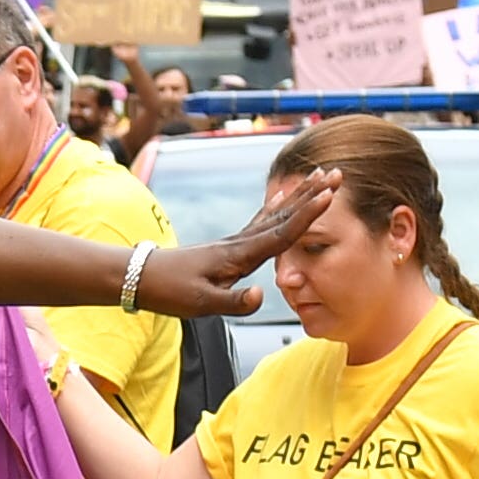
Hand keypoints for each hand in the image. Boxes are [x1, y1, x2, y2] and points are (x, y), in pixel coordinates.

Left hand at [143, 174, 327, 317]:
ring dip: (300, 196)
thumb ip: (233, 302)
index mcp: (240, 256)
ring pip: (276, 214)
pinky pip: (261, 221)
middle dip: (312, 195)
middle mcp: (241, 243)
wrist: (141, 277)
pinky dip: (276, 207)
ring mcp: (236, 242)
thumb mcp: (201, 304)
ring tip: (319, 177)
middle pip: (284, 215)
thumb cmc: (171, 292)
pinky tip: (283, 196)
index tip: (330, 195)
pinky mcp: (230, 246)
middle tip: (337, 174)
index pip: (281, 233)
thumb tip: (260, 296)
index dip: (307, 215)